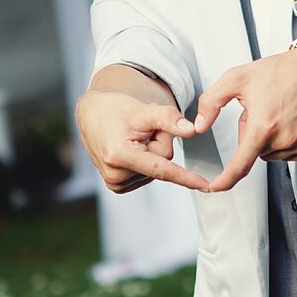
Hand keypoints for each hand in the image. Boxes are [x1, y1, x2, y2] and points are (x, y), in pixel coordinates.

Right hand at [76, 90, 207, 192]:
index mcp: (119, 156)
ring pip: (157, 169)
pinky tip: (132, 148)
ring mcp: (116, 183)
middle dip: (159, 142)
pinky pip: (149, 173)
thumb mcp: (143, 110)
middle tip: (142, 128)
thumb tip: (192, 130)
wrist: (92, 115)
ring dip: (152, 151)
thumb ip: (168, 119)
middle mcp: (116, 175)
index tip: (205, 186)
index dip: (185, 177)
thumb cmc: (115, 110)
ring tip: (133, 137)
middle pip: (162, 163)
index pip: (161, 168)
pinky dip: (146, 159)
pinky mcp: (119, 186)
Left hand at [194, 48, 296, 191]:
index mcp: (263, 126)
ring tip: (280, 113)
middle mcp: (285, 140)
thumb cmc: (279, 71)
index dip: (225, 180)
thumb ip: (211, 102)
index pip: (240, 165)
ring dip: (270, 139)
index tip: (214, 187)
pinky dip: (287, 141)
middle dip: (253, 135)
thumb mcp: (236, 78)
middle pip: (255, 153)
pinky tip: (293, 120)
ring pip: (272, 154)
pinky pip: (290, 153)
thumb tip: (198, 126)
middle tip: (263, 110)